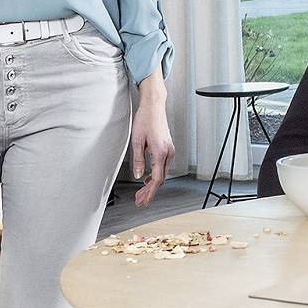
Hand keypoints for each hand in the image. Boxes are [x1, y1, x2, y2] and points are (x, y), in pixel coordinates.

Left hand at [131, 75, 174, 206]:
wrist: (154, 106)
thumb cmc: (145, 119)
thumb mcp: (137, 140)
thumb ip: (138, 160)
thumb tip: (138, 175)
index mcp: (161, 152)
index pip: (157, 179)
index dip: (149, 192)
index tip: (143, 200)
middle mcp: (168, 153)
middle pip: (160, 179)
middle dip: (150, 192)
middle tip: (140, 201)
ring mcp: (170, 150)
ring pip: (162, 174)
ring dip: (152, 185)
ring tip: (141, 193)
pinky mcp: (168, 148)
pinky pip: (163, 167)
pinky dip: (155, 175)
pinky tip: (147, 179)